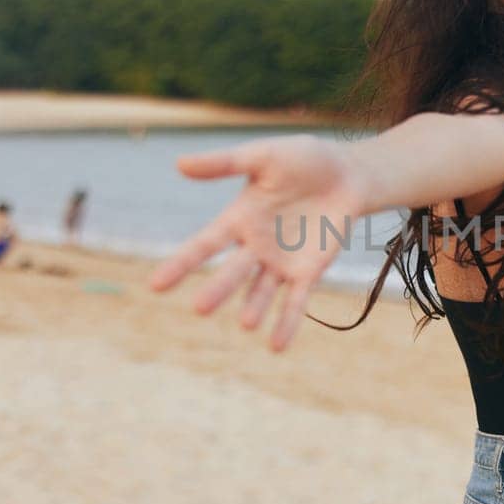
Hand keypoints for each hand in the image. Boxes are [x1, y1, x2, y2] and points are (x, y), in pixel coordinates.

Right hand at [148, 134, 365, 351]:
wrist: (348, 173)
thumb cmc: (303, 160)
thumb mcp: (262, 157)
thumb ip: (224, 163)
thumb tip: (179, 163)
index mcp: (239, 219)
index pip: (204, 244)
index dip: (181, 264)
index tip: (156, 285)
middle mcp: (255, 246)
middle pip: (233, 271)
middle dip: (218, 289)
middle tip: (199, 308)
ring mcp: (281, 263)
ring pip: (262, 290)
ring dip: (255, 307)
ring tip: (247, 324)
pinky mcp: (308, 272)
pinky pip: (296, 301)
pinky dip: (287, 323)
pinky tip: (276, 347)